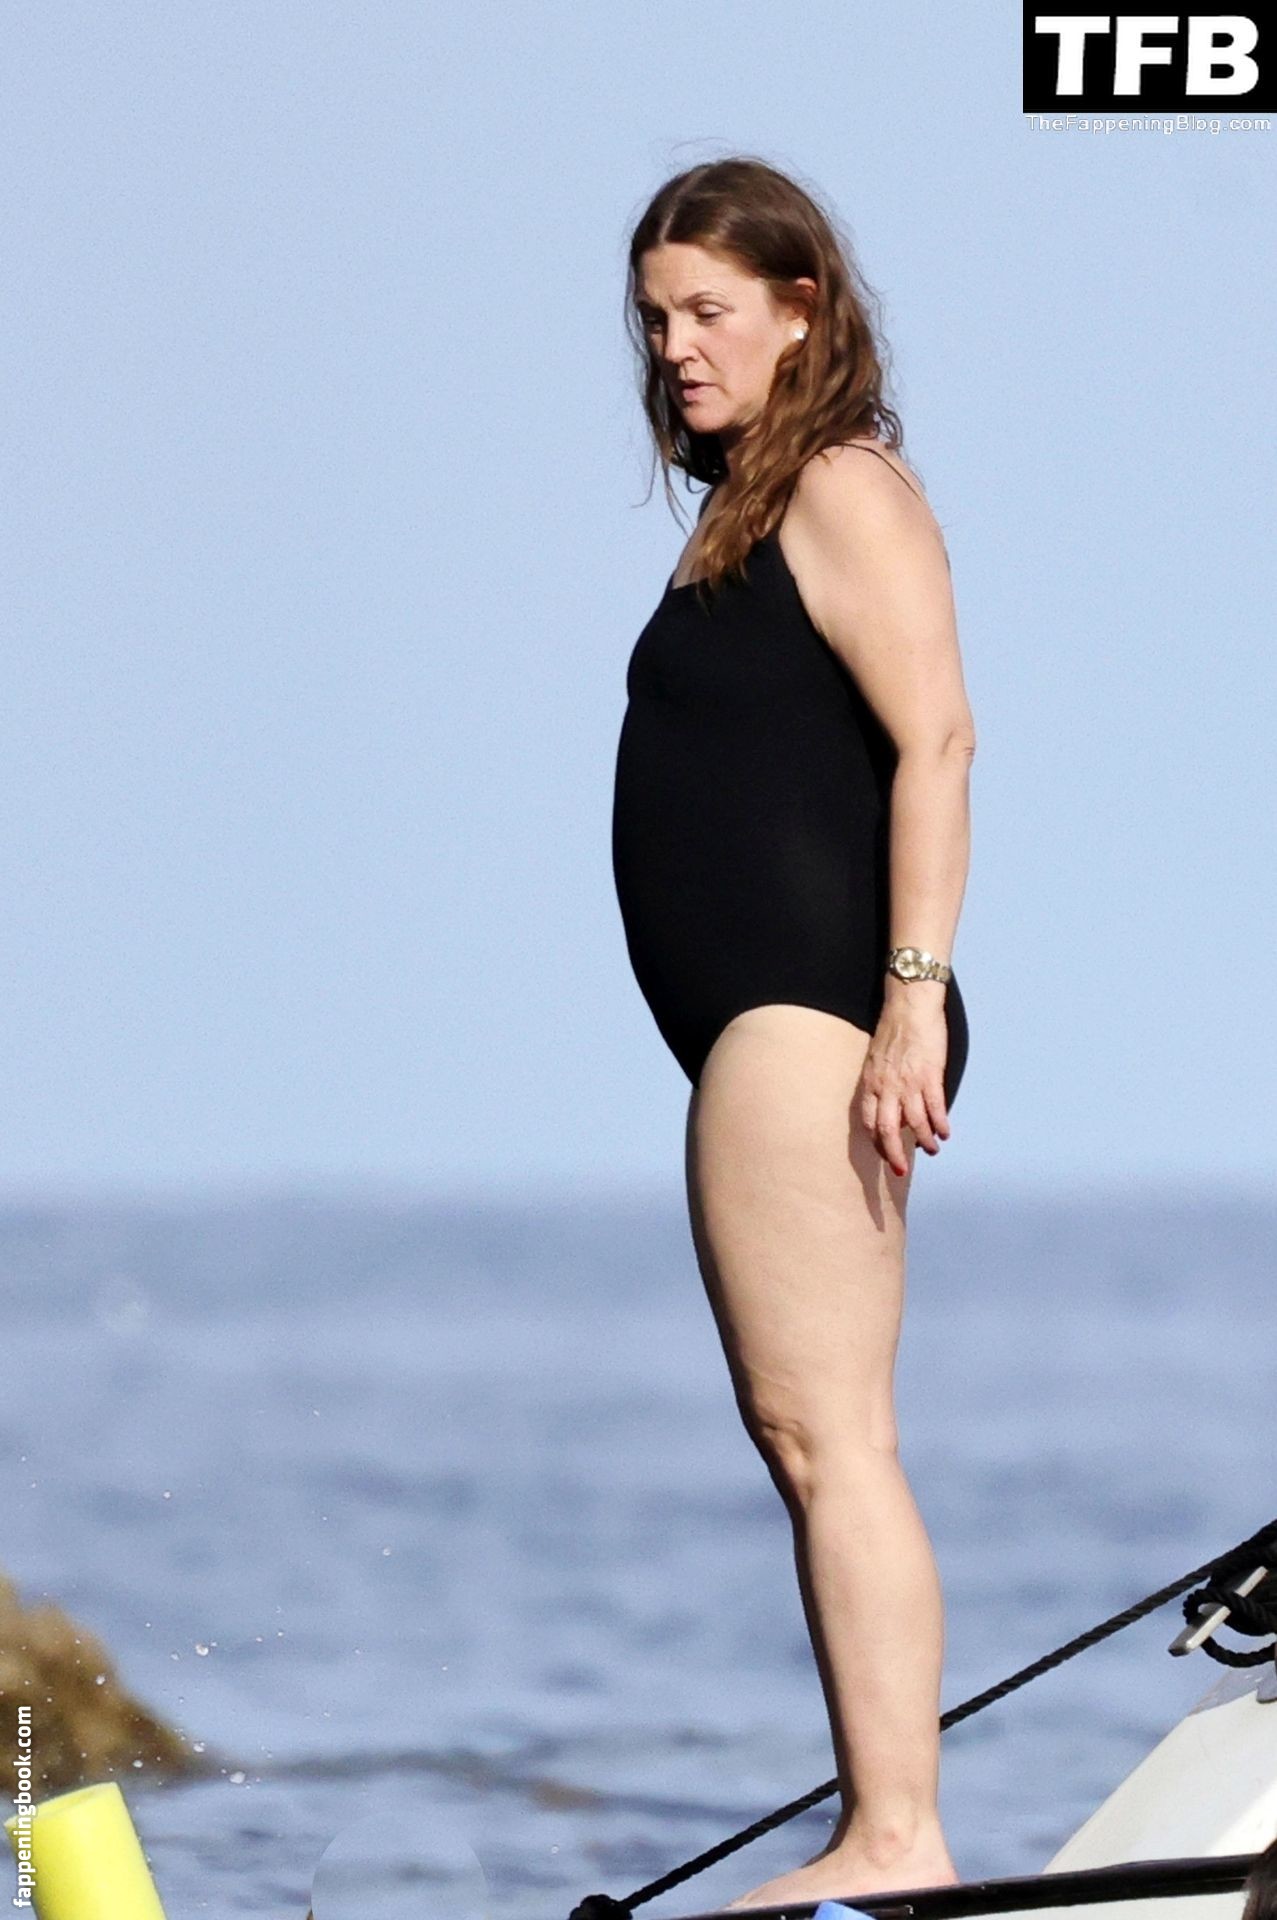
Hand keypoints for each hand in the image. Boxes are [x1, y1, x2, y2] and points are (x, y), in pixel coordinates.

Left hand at [860, 988, 951, 1176]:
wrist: (910, 1005)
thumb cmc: (894, 1030)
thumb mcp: (877, 1060)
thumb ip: (881, 1085)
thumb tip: (892, 1109)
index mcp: (871, 1083)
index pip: (869, 1123)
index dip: (877, 1144)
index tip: (886, 1156)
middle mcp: (886, 1086)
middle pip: (887, 1130)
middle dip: (893, 1155)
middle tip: (900, 1171)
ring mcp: (908, 1082)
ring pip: (914, 1123)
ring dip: (924, 1141)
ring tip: (933, 1150)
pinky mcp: (930, 1075)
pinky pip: (935, 1108)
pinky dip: (940, 1124)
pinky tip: (945, 1134)